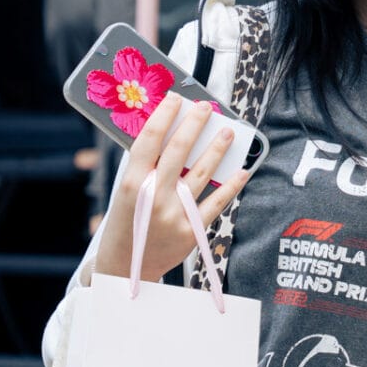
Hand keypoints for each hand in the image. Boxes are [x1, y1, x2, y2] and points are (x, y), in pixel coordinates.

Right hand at [95, 93, 252, 282]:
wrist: (125, 268)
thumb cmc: (126, 224)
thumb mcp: (127, 193)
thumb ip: (145, 168)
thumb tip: (173, 134)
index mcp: (131, 183)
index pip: (150, 140)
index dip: (165, 115)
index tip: (176, 98)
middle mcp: (153, 197)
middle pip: (178, 151)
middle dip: (195, 124)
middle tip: (206, 107)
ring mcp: (174, 214)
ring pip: (202, 173)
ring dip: (217, 149)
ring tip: (228, 132)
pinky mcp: (191, 231)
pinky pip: (217, 203)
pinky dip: (231, 186)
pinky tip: (242, 171)